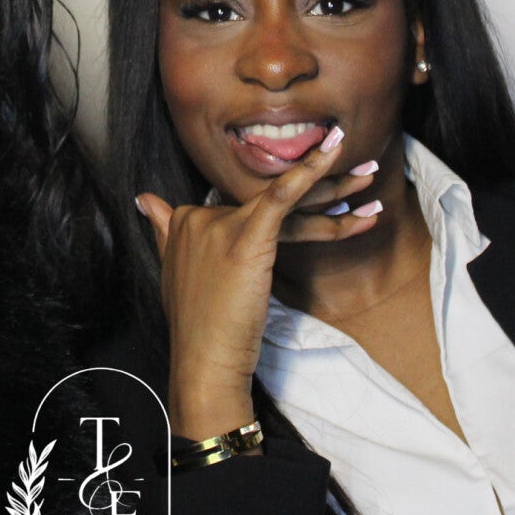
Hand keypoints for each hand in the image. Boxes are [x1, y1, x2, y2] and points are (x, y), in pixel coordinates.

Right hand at [136, 126, 380, 438]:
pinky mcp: (245, 236)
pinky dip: (308, 170)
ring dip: (335, 183)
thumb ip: (163, 232)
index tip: (326, 200)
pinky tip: (333, 153)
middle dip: (321, 183)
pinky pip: (281, 194)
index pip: (248, 205)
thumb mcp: (173, 272)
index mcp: (186, 222)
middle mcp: (200, 217)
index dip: (292, 204)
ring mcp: (221, 225)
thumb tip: (144, 199)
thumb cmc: (199, 327)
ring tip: (370, 173)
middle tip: (361, 170)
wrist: (203, 361)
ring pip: (286, 197)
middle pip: (270, 198)